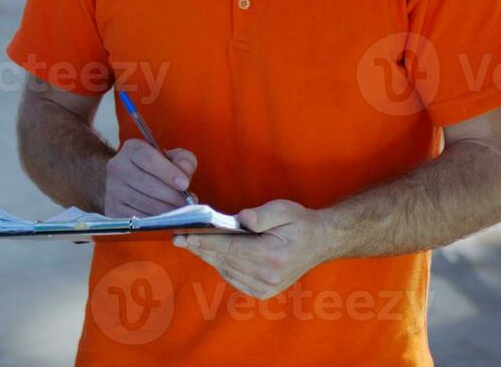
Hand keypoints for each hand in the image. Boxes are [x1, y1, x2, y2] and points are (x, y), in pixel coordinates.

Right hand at [104, 139, 197, 216]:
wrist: (129, 180)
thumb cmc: (156, 169)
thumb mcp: (172, 157)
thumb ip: (184, 159)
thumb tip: (185, 170)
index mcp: (132, 149)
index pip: (148, 158)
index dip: (167, 172)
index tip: (184, 184)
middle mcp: (118, 166)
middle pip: (146, 183)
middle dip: (170, 195)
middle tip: (187, 202)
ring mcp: (113, 188)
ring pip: (142, 202)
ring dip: (165, 210)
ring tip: (180, 212)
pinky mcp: (112, 208)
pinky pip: (136, 217)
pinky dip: (154, 221)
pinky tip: (166, 219)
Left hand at [174, 199, 337, 298]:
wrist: (320, 242)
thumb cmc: (299, 223)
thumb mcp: (283, 209)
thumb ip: (260, 215)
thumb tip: (239, 220)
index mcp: (272, 256)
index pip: (228, 248)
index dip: (203, 241)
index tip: (183, 236)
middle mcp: (268, 276)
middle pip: (223, 260)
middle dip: (200, 248)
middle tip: (180, 238)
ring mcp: (266, 287)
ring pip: (226, 270)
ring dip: (209, 256)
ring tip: (193, 243)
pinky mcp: (263, 292)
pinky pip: (233, 278)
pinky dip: (221, 265)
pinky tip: (215, 253)